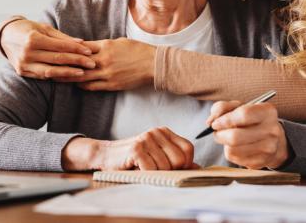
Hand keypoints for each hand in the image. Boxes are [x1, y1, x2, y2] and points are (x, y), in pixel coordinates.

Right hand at [0, 18, 95, 78]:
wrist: (6, 36)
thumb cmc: (29, 29)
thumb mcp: (45, 28)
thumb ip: (63, 38)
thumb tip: (83, 43)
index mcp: (33, 39)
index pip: (60, 47)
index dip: (76, 50)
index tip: (89, 52)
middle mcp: (27, 53)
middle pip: (57, 60)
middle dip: (77, 62)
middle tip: (92, 64)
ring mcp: (24, 64)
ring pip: (50, 72)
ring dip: (68, 73)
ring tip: (82, 73)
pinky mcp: (22, 72)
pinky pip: (42, 76)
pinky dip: (56, 77)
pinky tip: (68, 76)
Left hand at [56, 38, 155, 91]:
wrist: (153, 64)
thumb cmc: (138, 50)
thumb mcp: (119, 42)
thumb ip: (103, 45)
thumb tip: (88, 47)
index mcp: (105, 46)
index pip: (81, 47)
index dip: (67, 49)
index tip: (56, 49)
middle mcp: (103, 59)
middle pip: (77, 62)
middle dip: (62, 64)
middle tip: (49, 64)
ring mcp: (107, 73)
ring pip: (82, 76)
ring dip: (68, 77)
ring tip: (56, 77)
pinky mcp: (112, 84)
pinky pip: (92, 86)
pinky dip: (82, 85)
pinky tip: (75, 85)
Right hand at [61, 127, 194, 170]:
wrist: (106, 156)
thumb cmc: (134, 159)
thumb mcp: (157, 157)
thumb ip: (176, 160)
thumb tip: (198, 169)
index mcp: (165, 132)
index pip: (188, 149)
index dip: (185, 163)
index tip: (173, 169)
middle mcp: (157, 132)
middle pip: (180, 159)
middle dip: (170, 171)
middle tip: (155, 169)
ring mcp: (146, 139)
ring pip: (166, 167)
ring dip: (155, 174)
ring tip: (144, 168)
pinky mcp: (136, 149)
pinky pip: (152, 169)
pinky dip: (146, 174)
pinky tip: (137, 168)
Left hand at [207, 101, 289, 169]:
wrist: (273, 139)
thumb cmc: (251, 120)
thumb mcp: (239, 106)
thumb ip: (222, 108)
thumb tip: (210, 122)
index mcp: (267, 112)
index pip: (243, 115)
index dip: (225, 120)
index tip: (215, 123)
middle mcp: (271, 130)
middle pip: (235, 136)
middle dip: (219, 134)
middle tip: (216, 131)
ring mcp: (268, 148)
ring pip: (232, 150)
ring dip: (224, 144)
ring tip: (228, 138)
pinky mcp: (261, 162)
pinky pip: (235, 159)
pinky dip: (230, 152)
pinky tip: (236, 147)